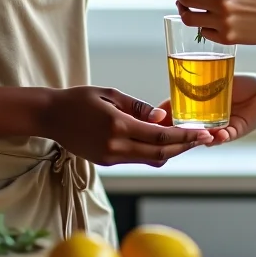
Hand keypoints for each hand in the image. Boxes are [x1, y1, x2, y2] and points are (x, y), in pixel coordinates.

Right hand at [40, 86, 212, 166]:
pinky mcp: (107, 162)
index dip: (185, 136)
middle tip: (205, 138)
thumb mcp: (110, 94)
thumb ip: (137, 107)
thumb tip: (160, 117)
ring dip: (172, 150)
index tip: (203, 133)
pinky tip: (163, 140)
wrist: (50, 117)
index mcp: (118, 126)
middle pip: (161, 153)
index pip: (160, 136)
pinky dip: (154, 151)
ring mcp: (111, 157)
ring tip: (188, 138)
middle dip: (185, 147)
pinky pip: (138, 159)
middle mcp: (116, 146)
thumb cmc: (79, 100)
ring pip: (151, 159)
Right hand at [159, 73, 255, 144]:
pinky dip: (221, 137)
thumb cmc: (242, 83)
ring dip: (199, 137)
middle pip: (186, 131)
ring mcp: (219, 128)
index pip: (175, 115)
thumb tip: (176, 81)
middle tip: (167, 132)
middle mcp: (206, 122)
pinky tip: (219, 135)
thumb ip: (196, 84)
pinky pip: (225, 137)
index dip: (163, 119)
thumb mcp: (215, 79)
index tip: (151, 120)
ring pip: (204, 137)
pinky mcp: (236, 131)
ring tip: (197, 134)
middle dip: (176, 134)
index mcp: (198, 108)